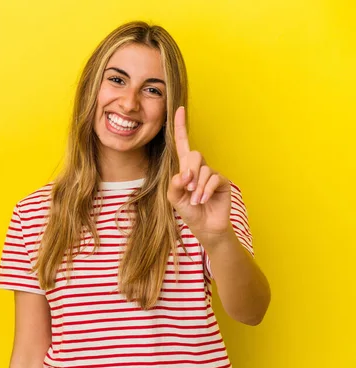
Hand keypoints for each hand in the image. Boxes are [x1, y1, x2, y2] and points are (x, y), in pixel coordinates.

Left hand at [166, 106, 232, 243]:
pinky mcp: (223, 182)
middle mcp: (199, 168)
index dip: (181, 127)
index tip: (179, 109)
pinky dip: (206, 190)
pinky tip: (203, 200)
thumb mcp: (174, 198)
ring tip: (196, 200)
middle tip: (188, 188)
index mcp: (185, 168)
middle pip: (193, 155)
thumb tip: (184, 174)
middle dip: (189, 171)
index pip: (182, 144)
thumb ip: (174, 184)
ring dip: (197, 187)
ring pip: (203, 169)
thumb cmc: (189, 211)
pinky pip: (214, 178)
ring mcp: (212, 174)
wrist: (205, 227)